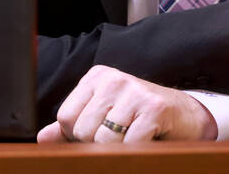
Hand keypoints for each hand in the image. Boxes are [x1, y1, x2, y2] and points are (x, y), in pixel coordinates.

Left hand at [35, 65, 217, 142]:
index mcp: (96, 78)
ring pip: (104, 140)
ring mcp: (134, 91)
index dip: (78, 136)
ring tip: (133, 138)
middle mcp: (113, 79)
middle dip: (98, 144)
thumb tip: (42, 138)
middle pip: (82, 131)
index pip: (65, 118)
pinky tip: (147, 140)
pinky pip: (129, 144)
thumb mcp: (103, 117)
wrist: (186, 116)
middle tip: (121, 135)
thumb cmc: (140, 118)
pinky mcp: (153, 108)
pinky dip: (136, 151)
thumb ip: (72, 127)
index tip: (99, 133)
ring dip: (119, 149)